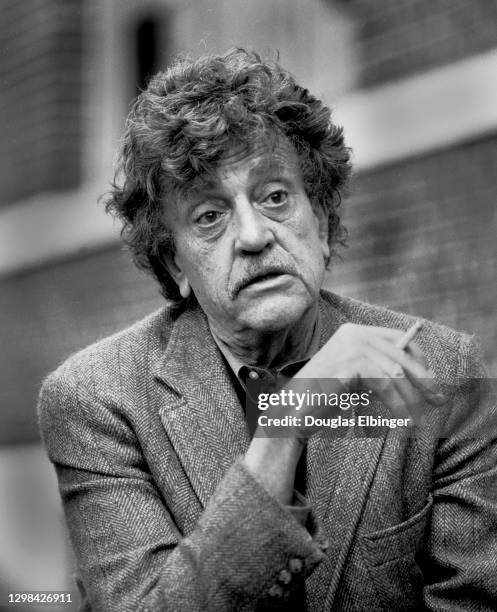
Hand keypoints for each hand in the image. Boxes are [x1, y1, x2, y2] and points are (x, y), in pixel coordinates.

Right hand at [286, 323, 445, 437]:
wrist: (292, 411)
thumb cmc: (323, 398)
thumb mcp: (355, 377)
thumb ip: (378, 369)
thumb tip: (420, 377)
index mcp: (354, 332)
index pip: (397, 338)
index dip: (419, 358)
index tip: (430, 380)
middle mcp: (353, 334)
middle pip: (401, 355)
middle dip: (424, 380)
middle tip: (439, 400)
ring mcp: (351, 347)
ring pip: (396, 374)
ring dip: (410, 400)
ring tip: (416, 421)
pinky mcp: (349, 364)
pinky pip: (385, 386)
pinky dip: (397, 407)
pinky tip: (402, 421)